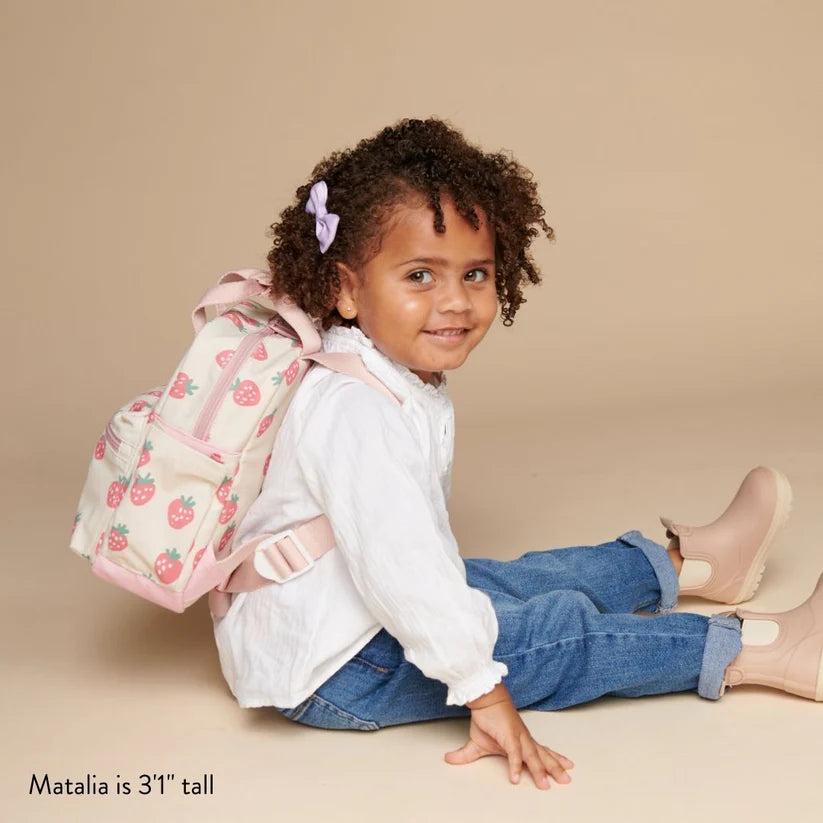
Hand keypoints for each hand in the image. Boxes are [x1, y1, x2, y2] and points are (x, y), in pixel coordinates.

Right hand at [444, 684, 573, 789]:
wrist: (485, 697)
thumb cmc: (486, 717)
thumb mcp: (477, 742)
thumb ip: (467, 754)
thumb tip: (449, 759)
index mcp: (520, 741)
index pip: (540, 752)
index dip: (553, 759)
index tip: (566, 766)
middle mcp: (523, 739)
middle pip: (542, 756)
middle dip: (555, 768)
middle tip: (567, 779)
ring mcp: (518, 738)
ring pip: (533, 758)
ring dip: (540, 771)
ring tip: (546, 785)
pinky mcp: (508, 736)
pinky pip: (514, 754)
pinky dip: (515, 766)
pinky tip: (515, 779)